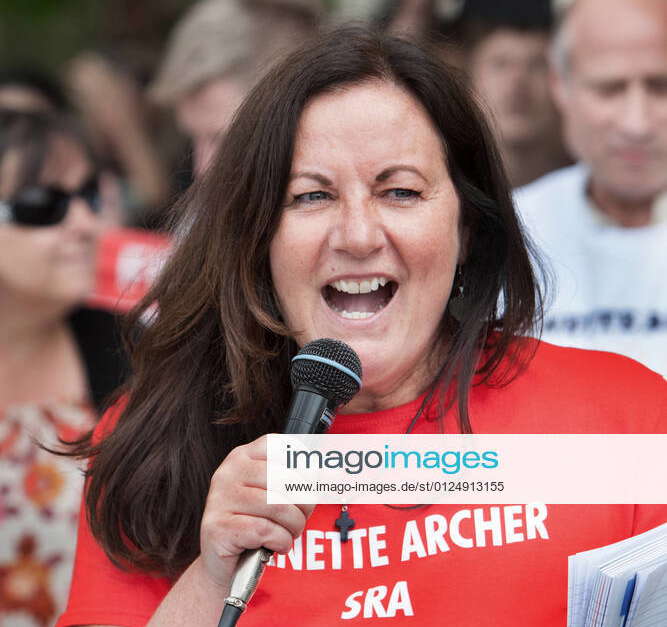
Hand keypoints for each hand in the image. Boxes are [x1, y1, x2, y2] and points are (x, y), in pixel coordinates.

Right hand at [199, 435, 314, 587]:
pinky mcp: (218, 527)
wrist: (227, 565)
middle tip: (301, 519)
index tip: (308, 487)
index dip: (303, 466)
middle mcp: (229, 472)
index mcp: (243, 456)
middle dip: (304, 503)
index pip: (281, 446)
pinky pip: (265, 530)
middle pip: (284, 478)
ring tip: (290, 534)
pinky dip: (281, 542)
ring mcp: (220, 499)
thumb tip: (339, 473)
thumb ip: (305, 479)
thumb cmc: (256, 523)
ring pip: (277, 506)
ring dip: (294, 526)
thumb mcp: (278, 495)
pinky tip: (277, 546)